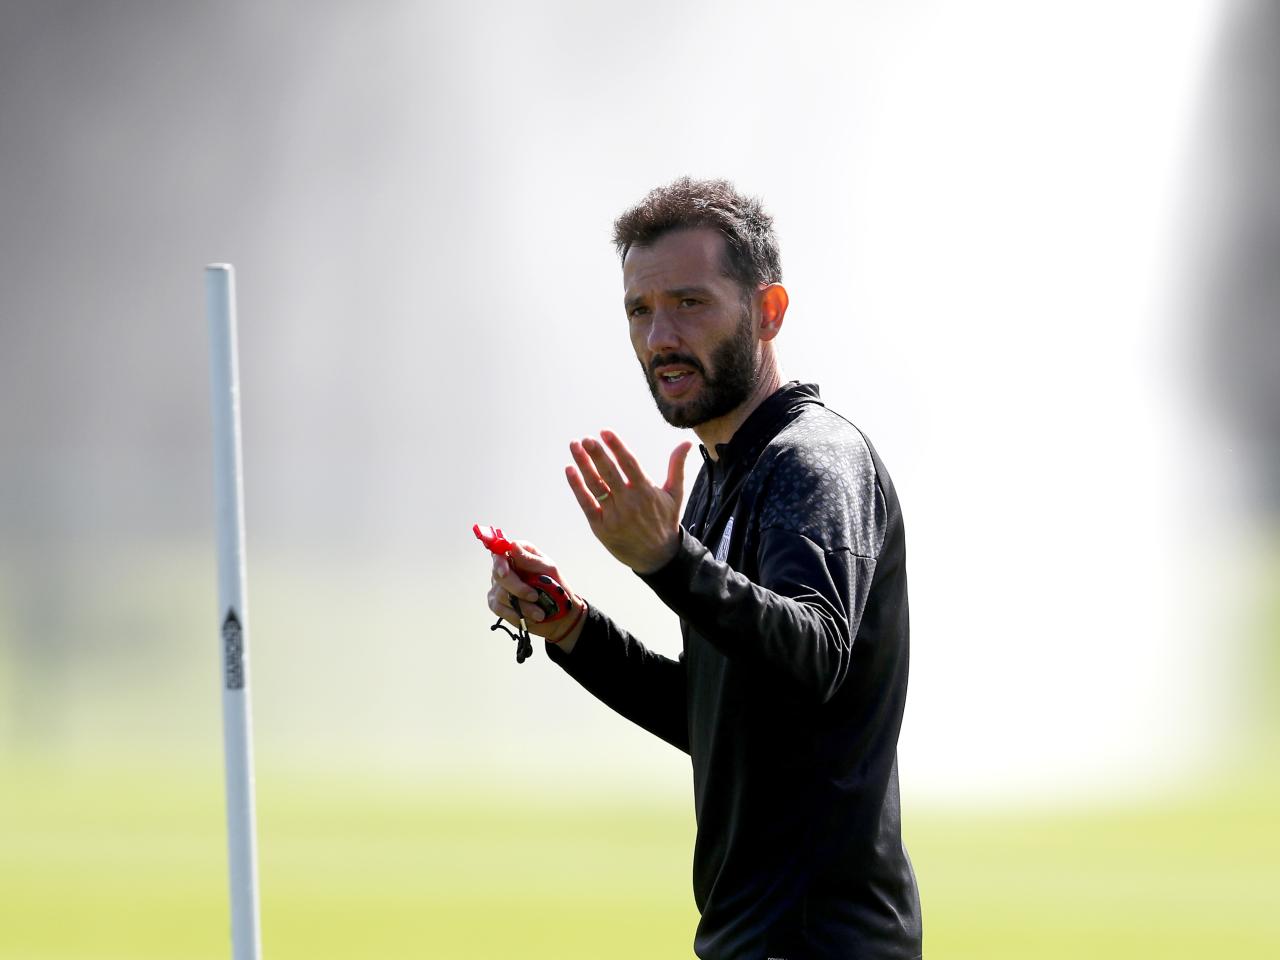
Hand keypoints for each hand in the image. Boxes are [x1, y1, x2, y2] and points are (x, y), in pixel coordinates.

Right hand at [487, 540, 587, 651]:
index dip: (500, 562)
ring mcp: (498, 587)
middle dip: (517, 588)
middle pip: (499, 575)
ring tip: (540, 613)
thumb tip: (513, 545)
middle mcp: (505, 568)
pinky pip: (501, 609)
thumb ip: (530, 559)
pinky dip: (517, 614)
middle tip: (535, 596)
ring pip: (502, 595)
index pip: (500, 553)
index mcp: (517, 554)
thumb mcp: (549, 569)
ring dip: (523, 605)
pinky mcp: (497, 604)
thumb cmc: (555, 586)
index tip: (505, 573)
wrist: (560, 613)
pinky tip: (531, 617)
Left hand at [566, 430, 692, 574]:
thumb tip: (686, 442)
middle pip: (609, 473)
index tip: (604, 432)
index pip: (629, 464)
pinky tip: (570, 470)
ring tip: (574, 447)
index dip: (616, 447)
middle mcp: (630, 502)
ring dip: (583, 465)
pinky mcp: (601, 527)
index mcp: (647, 492)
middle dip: (596, 454)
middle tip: (586, 439)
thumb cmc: (665, 521)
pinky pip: (586, 504)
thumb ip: (676, 467)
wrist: (657, 557)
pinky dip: (577, 487)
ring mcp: (614, 515)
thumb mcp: (675, 494)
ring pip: (595, 485)